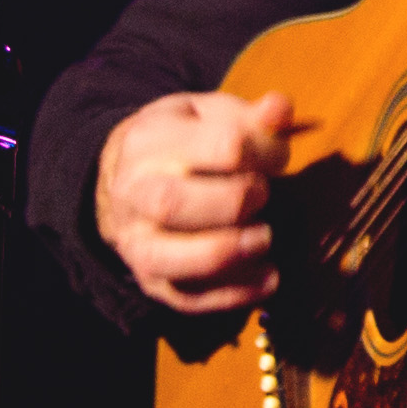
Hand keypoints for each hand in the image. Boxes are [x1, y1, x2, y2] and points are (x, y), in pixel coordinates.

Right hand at [99, 85, 293, 317]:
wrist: (126, 179)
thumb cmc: (182, 142)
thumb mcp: (208, 115)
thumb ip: (249, 115)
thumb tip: (280, 109)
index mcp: (150, 140)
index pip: (219, 146)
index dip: (264, 152)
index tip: (278, 157)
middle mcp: (134, 193)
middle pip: (176, 203)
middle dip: (236, 202)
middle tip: (263, 194)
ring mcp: (138, 241)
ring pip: (172, 257)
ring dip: (229, 251)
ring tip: (264, 239)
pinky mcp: (152, 281)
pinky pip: (187, 298)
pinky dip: (233, 294)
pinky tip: (268, 278)